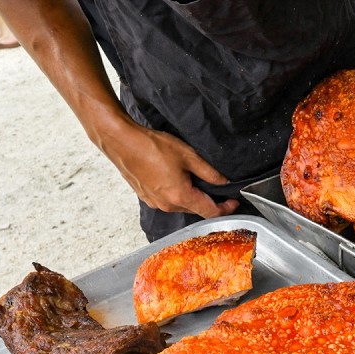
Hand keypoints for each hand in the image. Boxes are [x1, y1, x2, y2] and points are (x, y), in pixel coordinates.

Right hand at [98, 120, 238, 217]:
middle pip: (196, 210)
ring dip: (192, 198)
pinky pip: (168, 201)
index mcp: (180, 196)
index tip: (233, 202)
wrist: (121, 141)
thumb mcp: (188, 156)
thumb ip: (209, 172)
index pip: (210, 212)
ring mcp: (155, 202)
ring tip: (196, 181)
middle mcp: (167, 205)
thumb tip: (223, 182)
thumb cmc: (151, 146)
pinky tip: (177, 180)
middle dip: (210, 203)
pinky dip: (177, 195)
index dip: (226, 209)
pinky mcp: (146, 197)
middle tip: (219, 190)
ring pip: (182, 206)